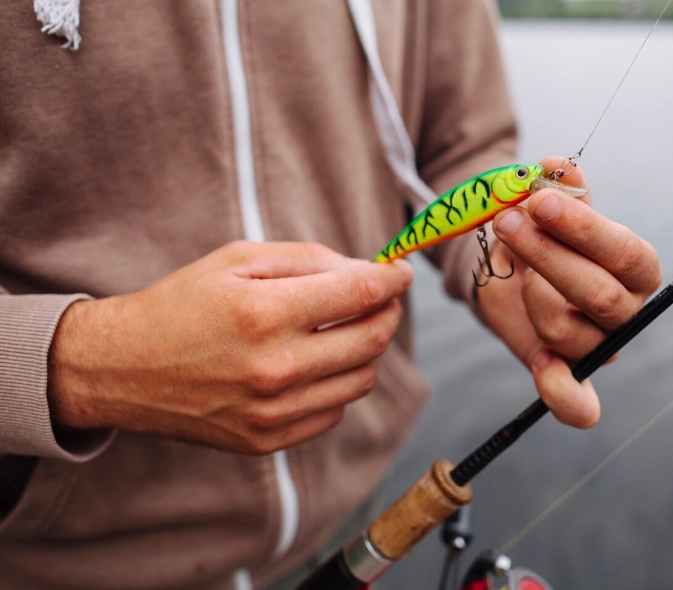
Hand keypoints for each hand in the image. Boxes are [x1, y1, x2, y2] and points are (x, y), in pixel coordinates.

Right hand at [48, 241, 413, 453]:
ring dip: (367, 350)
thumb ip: (308, 260)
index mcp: (265, 313)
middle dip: (387, 311)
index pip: (360, 293)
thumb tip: (367, 271)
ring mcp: (272, 412)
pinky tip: (316, 365)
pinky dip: (337, 384)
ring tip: (347, 330)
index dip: (392, 279)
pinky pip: (333, 411)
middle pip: (372, 339)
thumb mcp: (236, 260)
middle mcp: (274, 368)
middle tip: (382, 298)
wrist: (122, 369)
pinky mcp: (266, 441)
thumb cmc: (180, 305)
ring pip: (361, 380)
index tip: (401, 272)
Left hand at [478, 157, 661, 427]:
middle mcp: (625, 311)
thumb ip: (554, 187)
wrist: (508, 267)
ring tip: (512, 261)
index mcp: (635, 266)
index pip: (626, 253)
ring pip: (566, 332)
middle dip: (545, 255)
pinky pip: (578, 405)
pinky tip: (541, 368)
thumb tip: (556, 166)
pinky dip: (561, 393)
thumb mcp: (544, 204)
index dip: (582, 229)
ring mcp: (597, 346)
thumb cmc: (538, 231)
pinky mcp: (567, 374)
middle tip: (508, 220)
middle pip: (597, 295)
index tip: (538, 202)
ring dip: (529, 293)